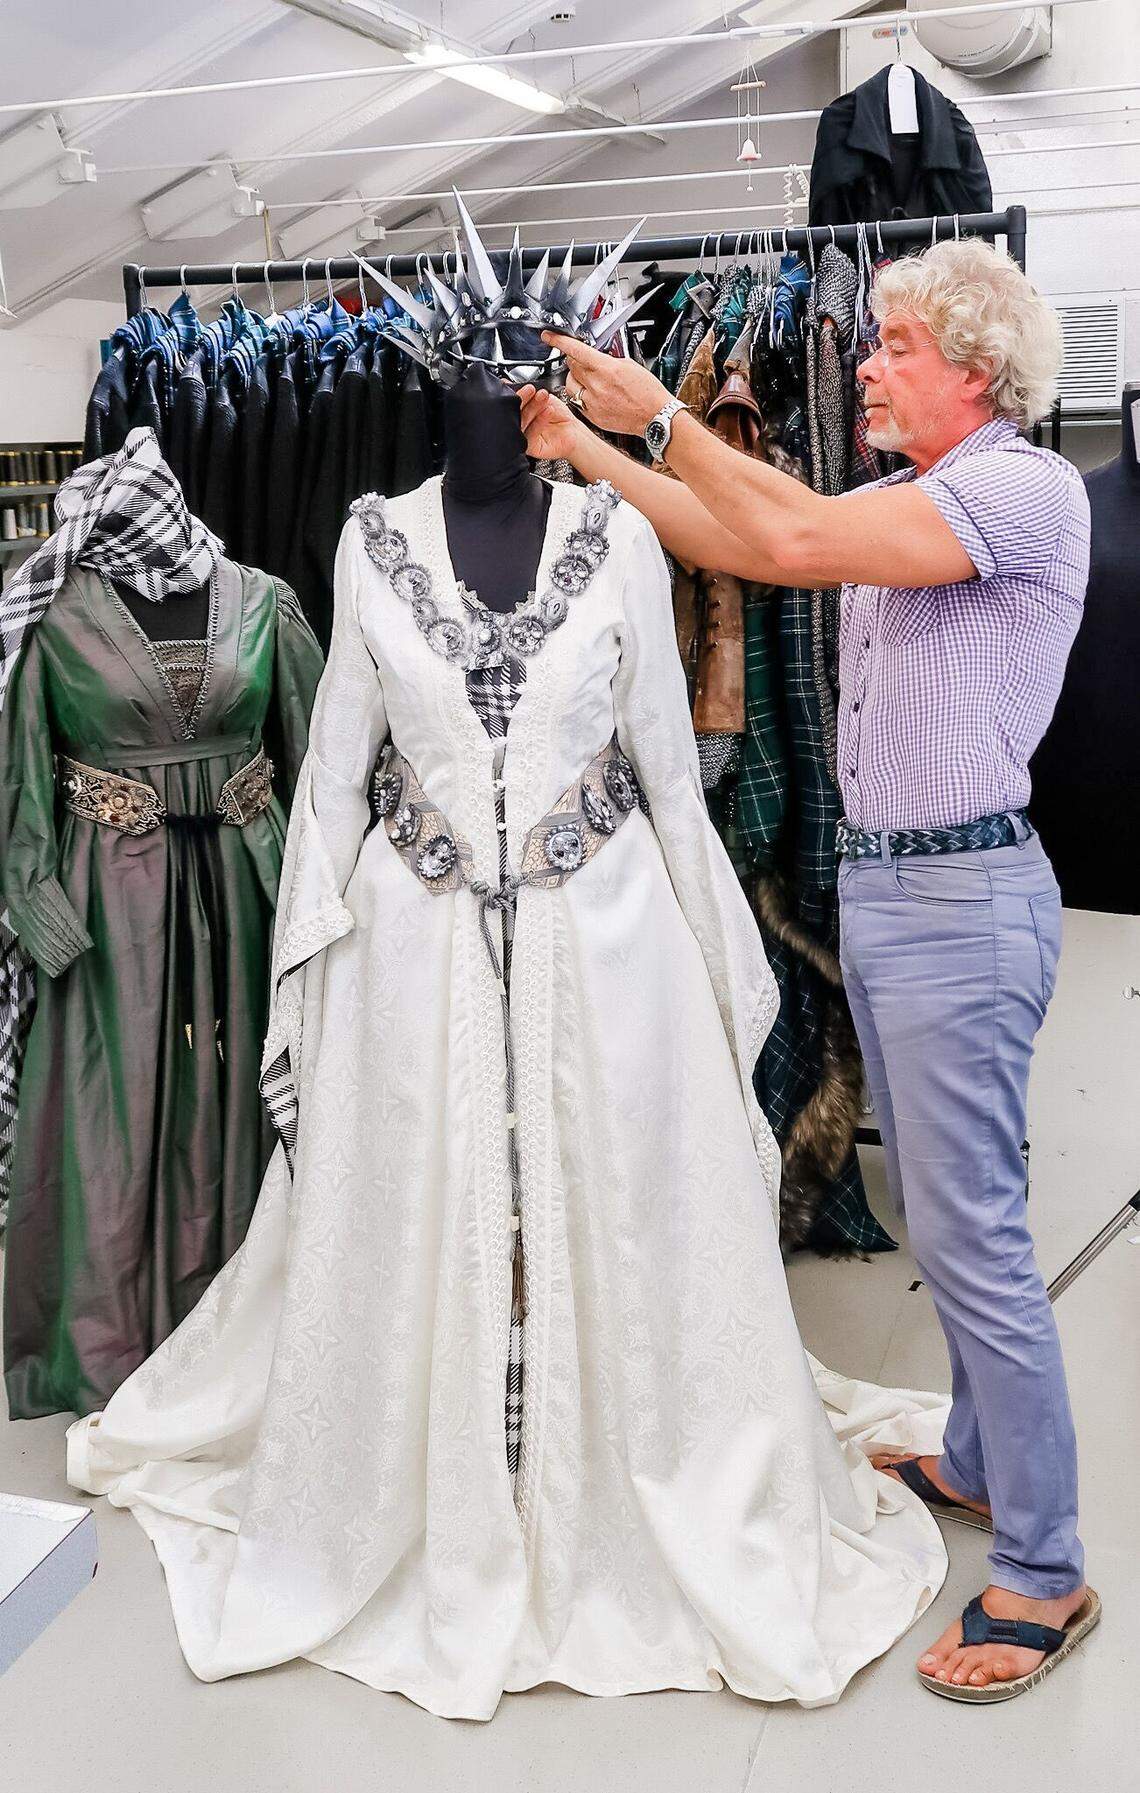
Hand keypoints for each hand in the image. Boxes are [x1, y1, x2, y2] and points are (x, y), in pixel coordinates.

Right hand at [516, 384, 585, 464]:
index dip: (517, 394)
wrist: (574, 432)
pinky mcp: (530, 447)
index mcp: (521, 413)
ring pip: (523, 422)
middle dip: (523, 399)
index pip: (513, 403)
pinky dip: (539, 421)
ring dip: (533, 407)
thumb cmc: (560, 416)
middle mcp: (521, 425)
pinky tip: (548, 411)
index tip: (523, 386)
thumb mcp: (546, 399)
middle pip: (515, 412)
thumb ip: (532, 394)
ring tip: (543, 397)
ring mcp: (524, 436)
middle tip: (530, 390)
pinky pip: (531, 434)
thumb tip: (515, 385)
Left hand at [543, 334, 669, 436]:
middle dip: (575, 361)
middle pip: (572, 367)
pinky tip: (595, 395)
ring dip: (576, 379)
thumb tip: (596, 357)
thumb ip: (608, 360)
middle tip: (584, 362)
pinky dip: (582, 396)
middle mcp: (597, 386)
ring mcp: (593, 403)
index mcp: (607, 369)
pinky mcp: (593, 416)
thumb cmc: (648, 392)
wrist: (655, 417)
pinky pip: (578, 402)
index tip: (549, 337)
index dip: (559, 342)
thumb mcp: (630, 365)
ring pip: (571, 385)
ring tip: (590, 380)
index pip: (576, 351)